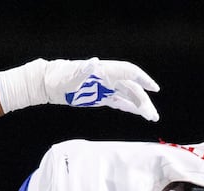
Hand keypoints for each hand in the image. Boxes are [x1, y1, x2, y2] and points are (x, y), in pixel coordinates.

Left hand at [0, 58, 160, 120]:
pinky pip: (120, 102)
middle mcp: (108, 78)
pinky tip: (139, 113)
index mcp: (104, 70)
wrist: (50, 83)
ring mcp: (106, 87)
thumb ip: (84, 70)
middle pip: (132, 88)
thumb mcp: (71, 75)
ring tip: (151, 117)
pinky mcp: (101, 96)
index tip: (153, 88)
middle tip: (153, 115)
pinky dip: (130, 107)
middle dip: (144, 100)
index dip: (143, 79)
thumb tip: (94, 62)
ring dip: (140, 106)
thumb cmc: (60, 78)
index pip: (129, 72)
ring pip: (129, 96)